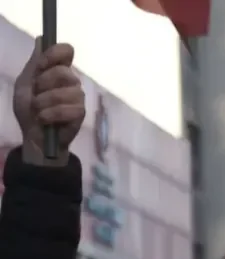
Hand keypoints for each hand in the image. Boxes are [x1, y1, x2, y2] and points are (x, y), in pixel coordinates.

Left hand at [13, 40, 84, 165]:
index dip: (54, 54)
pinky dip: (50, 115)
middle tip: (36, 96)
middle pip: (63, 72)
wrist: (33, 136)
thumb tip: (41, 39)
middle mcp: (71, 81)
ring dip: (44, 103)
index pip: (66, 51)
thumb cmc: (29, 110)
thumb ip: (34, 63)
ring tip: (39, 111)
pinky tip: (45, 120)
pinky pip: (68, 109)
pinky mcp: (80, 114)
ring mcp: (78, 97)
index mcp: (57, 70)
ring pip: (64, 92)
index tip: (41, 65)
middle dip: (43, 85)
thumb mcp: (25, 83)